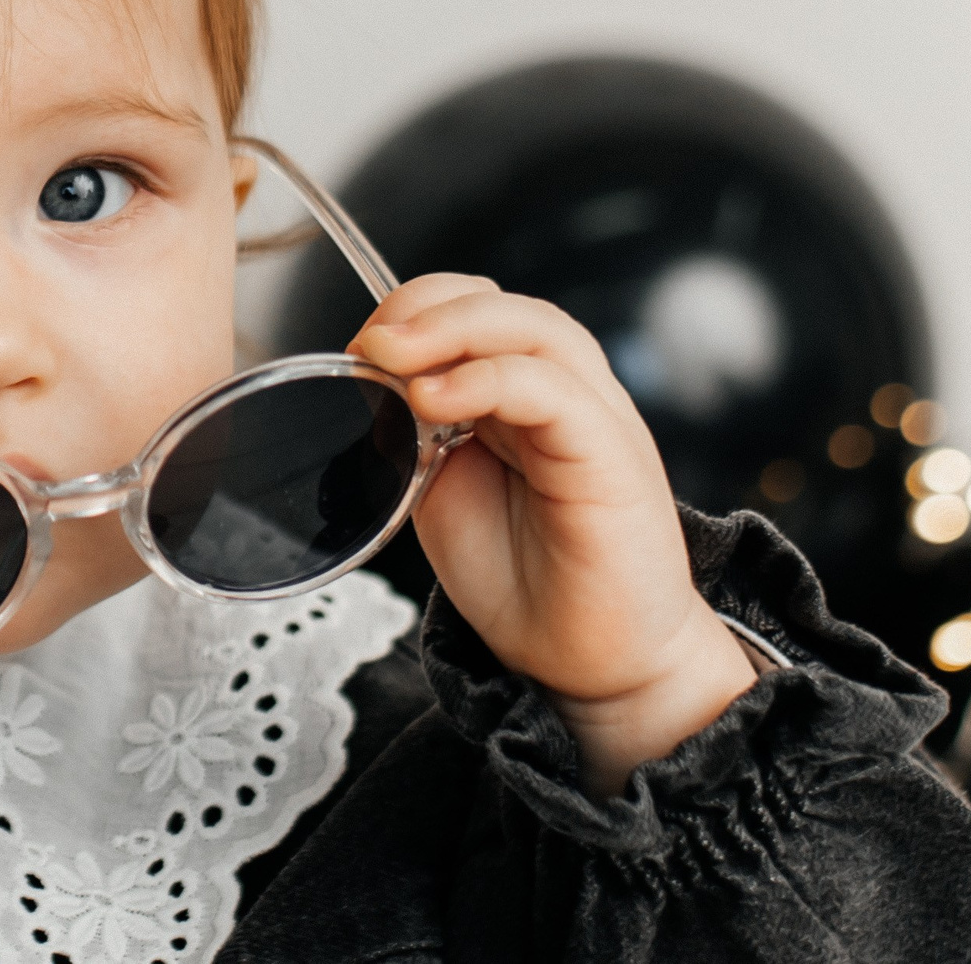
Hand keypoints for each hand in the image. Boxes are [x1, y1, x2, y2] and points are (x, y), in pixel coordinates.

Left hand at [352, 274, 758, 796]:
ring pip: (538, 330)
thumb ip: (414, 432)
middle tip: (368, 343)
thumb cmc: (523, 579)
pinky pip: (556, 392)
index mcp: (520, 395)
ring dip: (454, 329)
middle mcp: (565, 394)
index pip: (475, 307)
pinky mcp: (614, 458)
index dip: (414, 311)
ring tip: (392, 356)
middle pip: (505, 305)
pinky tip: (434, 399)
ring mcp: (595, 420)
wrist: (587, 664)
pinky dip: (490, 380)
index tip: (357, 350)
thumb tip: (371, 384)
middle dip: (427, 308)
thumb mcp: (440, 490)